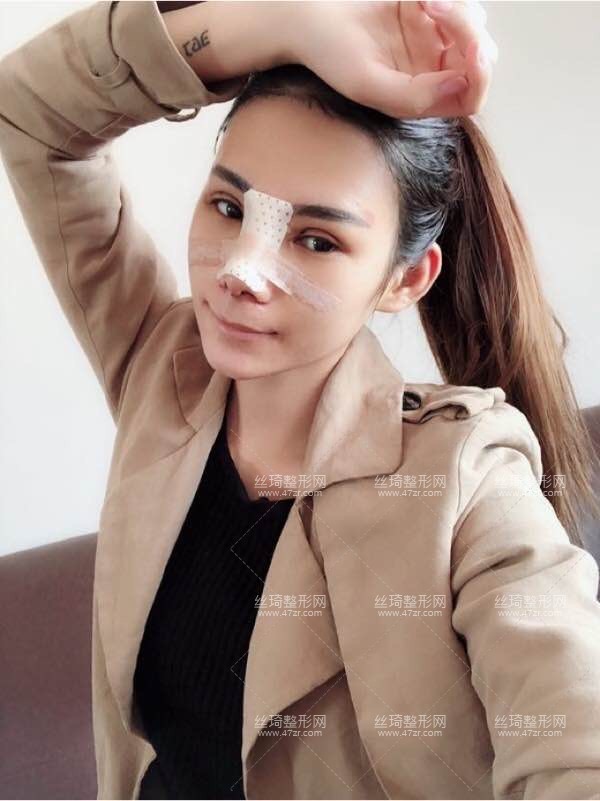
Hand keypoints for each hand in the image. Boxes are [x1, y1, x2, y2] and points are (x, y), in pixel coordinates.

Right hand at [279, 0, 497, 118]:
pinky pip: (460, 3)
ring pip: (474, 27)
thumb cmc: (332, 56)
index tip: (470, 46)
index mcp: (421, 100)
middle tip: (434, 7)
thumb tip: (459, 84)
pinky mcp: (430, 14)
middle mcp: (432, 74)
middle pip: (479, 59)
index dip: (479, 75)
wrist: (311, 20)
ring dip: (457, 8)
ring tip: (421, 1)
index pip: (471, 97)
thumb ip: (412, 97)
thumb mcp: (366, 84)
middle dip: (468, 31)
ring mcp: (433, 43)